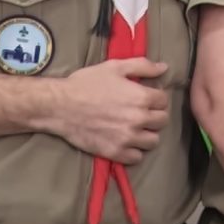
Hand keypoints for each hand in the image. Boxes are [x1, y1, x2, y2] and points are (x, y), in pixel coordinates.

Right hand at [33, 58, 168, 160]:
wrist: (59, 106)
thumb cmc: (86, 83)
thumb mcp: (114, 67)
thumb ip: (142, 66)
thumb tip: (164, 68)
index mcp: (141, 97)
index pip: (164, 101)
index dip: (156, 98)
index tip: (146, 97)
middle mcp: (139, 119)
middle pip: (162, 121)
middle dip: (154, 115)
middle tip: (141, 112)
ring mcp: (128, 138)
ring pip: (153, 141)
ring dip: (147, 134)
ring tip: (135, 129)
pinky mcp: (116, 152)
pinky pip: (137, 157)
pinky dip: (134, 151)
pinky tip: (126, 142)